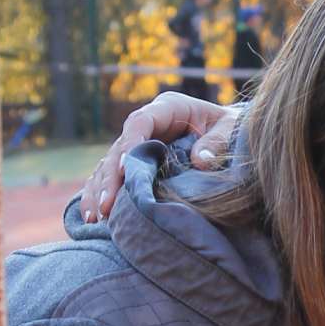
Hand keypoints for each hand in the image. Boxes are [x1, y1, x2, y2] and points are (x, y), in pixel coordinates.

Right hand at [79, 94, 231, 221]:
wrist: (230, 133)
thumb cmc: (231, 128)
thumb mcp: (230, 129)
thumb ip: (217, 143)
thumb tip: (201, 162)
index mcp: (168, 108)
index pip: (140, 122)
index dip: (130, 144)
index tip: (124, 169)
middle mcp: (147, 124)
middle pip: (119, 148)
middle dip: (111, 178)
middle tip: (107, 206)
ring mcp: (137, 143)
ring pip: (108, 165)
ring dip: (100, 191)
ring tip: (96, 218)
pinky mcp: (134, 163)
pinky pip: (110, 177)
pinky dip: (100, 195)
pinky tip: (93, 217)